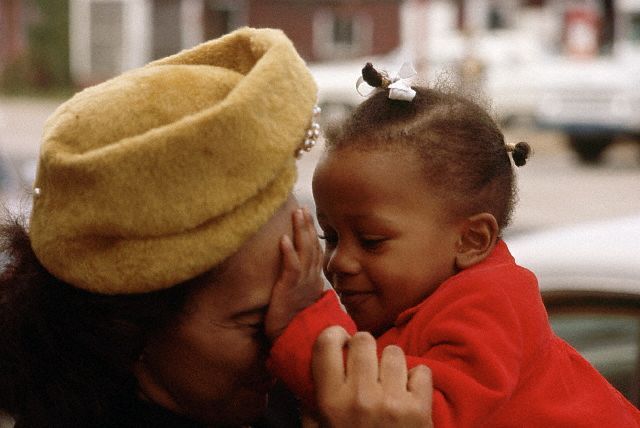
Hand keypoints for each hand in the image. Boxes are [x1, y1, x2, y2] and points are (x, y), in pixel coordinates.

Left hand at [265, 207, 324, 340]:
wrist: (296, 343)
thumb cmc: (296, 325)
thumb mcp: (300, 302)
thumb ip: (301, 288)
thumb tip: (299, 279)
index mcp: (313, 281)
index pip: (315, 252)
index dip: (312, 234)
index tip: (309, 217)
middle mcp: (311, 279)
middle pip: (312, 247)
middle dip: (308, 226)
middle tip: (303, 208)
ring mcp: (301, 284)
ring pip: (304, 252)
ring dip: (300, 232)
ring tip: (297, 213)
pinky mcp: (289, 291)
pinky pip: (291, 269)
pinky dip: (288, 253)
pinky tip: (283, 239)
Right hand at [310, 326, 432, 427]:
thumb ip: (309, 409)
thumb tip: (302, 381)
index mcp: (331, 401)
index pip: (326, 344)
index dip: (334, 336)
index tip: (340, 341)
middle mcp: (360, 397)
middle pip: (364, 340)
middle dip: (365, 348)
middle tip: (367, 362)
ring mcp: (391, 402)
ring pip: (394, 352)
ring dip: (392, 364)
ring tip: (390, 380)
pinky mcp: (419, 409)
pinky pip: (421, 371)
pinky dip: (417, 381)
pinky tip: (410, 394)